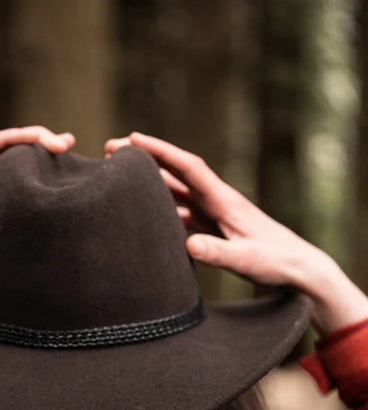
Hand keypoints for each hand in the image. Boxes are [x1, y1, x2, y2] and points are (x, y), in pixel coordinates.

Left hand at [0, 126, 74, 290]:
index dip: (16, 139)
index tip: (44, 140)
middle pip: (2, 150)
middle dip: (34, 141)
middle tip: (68, 144)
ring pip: (5, 167)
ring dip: (32, 161)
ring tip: (66, 159)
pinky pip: (1, 188)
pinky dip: (23, 183)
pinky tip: (43, 187)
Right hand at [105, 132, 367, 334]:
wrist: (299, 270)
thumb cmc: (277, 263)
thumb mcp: (247, 260)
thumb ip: (218, 253)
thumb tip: (188, 244)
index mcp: (225, 201)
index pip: (189, 168)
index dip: (161, 152)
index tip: (133, 139)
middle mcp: (217, 202)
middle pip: (175, 173)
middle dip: (144, 159)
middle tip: (111, 149)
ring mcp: (214, 215)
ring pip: (174, 192)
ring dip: (148, 183)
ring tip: (117, 177)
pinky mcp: (213, 229)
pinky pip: (180, 214)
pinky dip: (159, 209)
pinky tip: (142, 213)